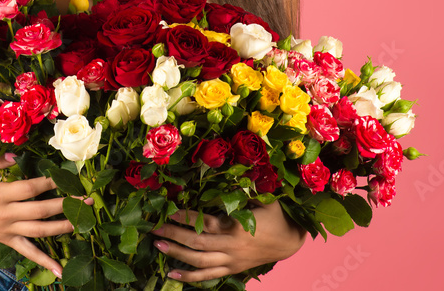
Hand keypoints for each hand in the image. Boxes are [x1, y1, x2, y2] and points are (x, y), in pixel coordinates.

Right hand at [0, 148, 88, 277]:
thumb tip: (15, 156)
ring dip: (62, 227)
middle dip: (65, 205)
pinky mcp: (7, 240)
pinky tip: (58, 271)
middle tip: (87, 200)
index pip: (29, 189)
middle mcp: (6, 214)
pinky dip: (44, 261)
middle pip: (40, 211)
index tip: (63, 177)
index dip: (48, 183)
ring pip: (39, 231)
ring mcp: (8, 230)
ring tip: (81, 222)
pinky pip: (27, 252)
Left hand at [150, 201, 305, 282]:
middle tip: (154, 229)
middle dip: (174, 236)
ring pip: (200, 262)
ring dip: (177, 255)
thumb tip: (235, 167)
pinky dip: (190, 277)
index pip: (206, 223)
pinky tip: (172, 275)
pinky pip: (208, 276)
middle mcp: (231, 245)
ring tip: (158, 247)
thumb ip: (248, 186)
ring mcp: (231, 260)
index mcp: (237, 226)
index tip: (169, 210)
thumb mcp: (265, 198)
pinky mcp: (232, 269)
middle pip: (197, 243)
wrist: (289, 242)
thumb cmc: (275, 216)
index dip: (186, 218)